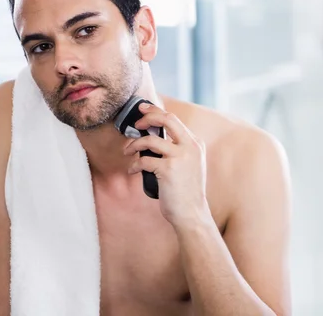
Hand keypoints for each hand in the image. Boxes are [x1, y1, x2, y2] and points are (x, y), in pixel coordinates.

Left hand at [123, 103, 210, 227]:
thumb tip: (154, 138)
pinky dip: (134, 165)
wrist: (192, 213)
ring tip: (127, 152)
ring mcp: (180, 157)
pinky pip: (144, 160)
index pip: (174, 120)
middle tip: (135, 124)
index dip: (156, 112)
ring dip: (134, 145)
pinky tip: (132, 170)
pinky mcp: (168, 169)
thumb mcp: (189, 165)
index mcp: (195, 144)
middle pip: (166, 119)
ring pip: (150, 140)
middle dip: (147, 117)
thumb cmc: (186, 192)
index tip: (143, 110)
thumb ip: (178, 150)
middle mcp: (190, 147)